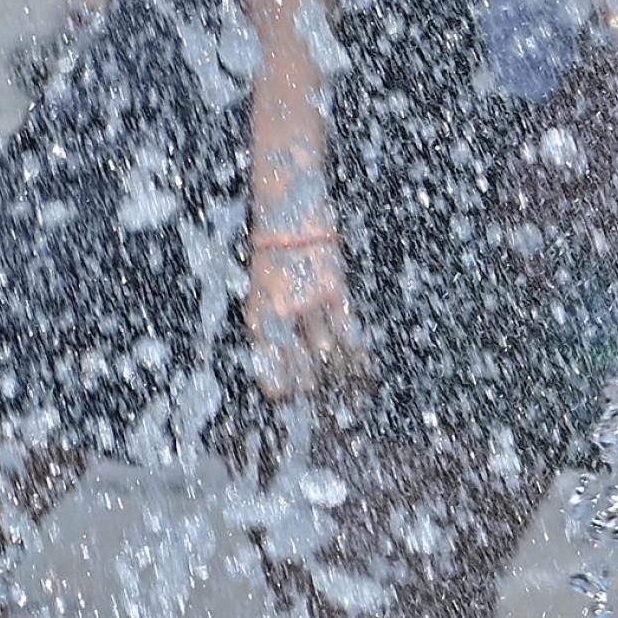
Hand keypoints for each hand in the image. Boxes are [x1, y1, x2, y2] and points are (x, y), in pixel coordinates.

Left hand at [243, 232, 367, 401]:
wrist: (287, 219)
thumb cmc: (271, 256)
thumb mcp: (258, 293)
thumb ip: (270, 323)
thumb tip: (285, 356)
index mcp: (257, 319)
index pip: (269, 369)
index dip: (281, 388)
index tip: (291, 399)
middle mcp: (280, 316)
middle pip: (298, 366)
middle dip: (309, 384)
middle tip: (319, 393)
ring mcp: (308, 303)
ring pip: (324, 349)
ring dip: (335, 369)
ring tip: (346, 385)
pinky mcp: (333, 289)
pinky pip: (346, 327)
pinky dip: (354, 347)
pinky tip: (360, 361)